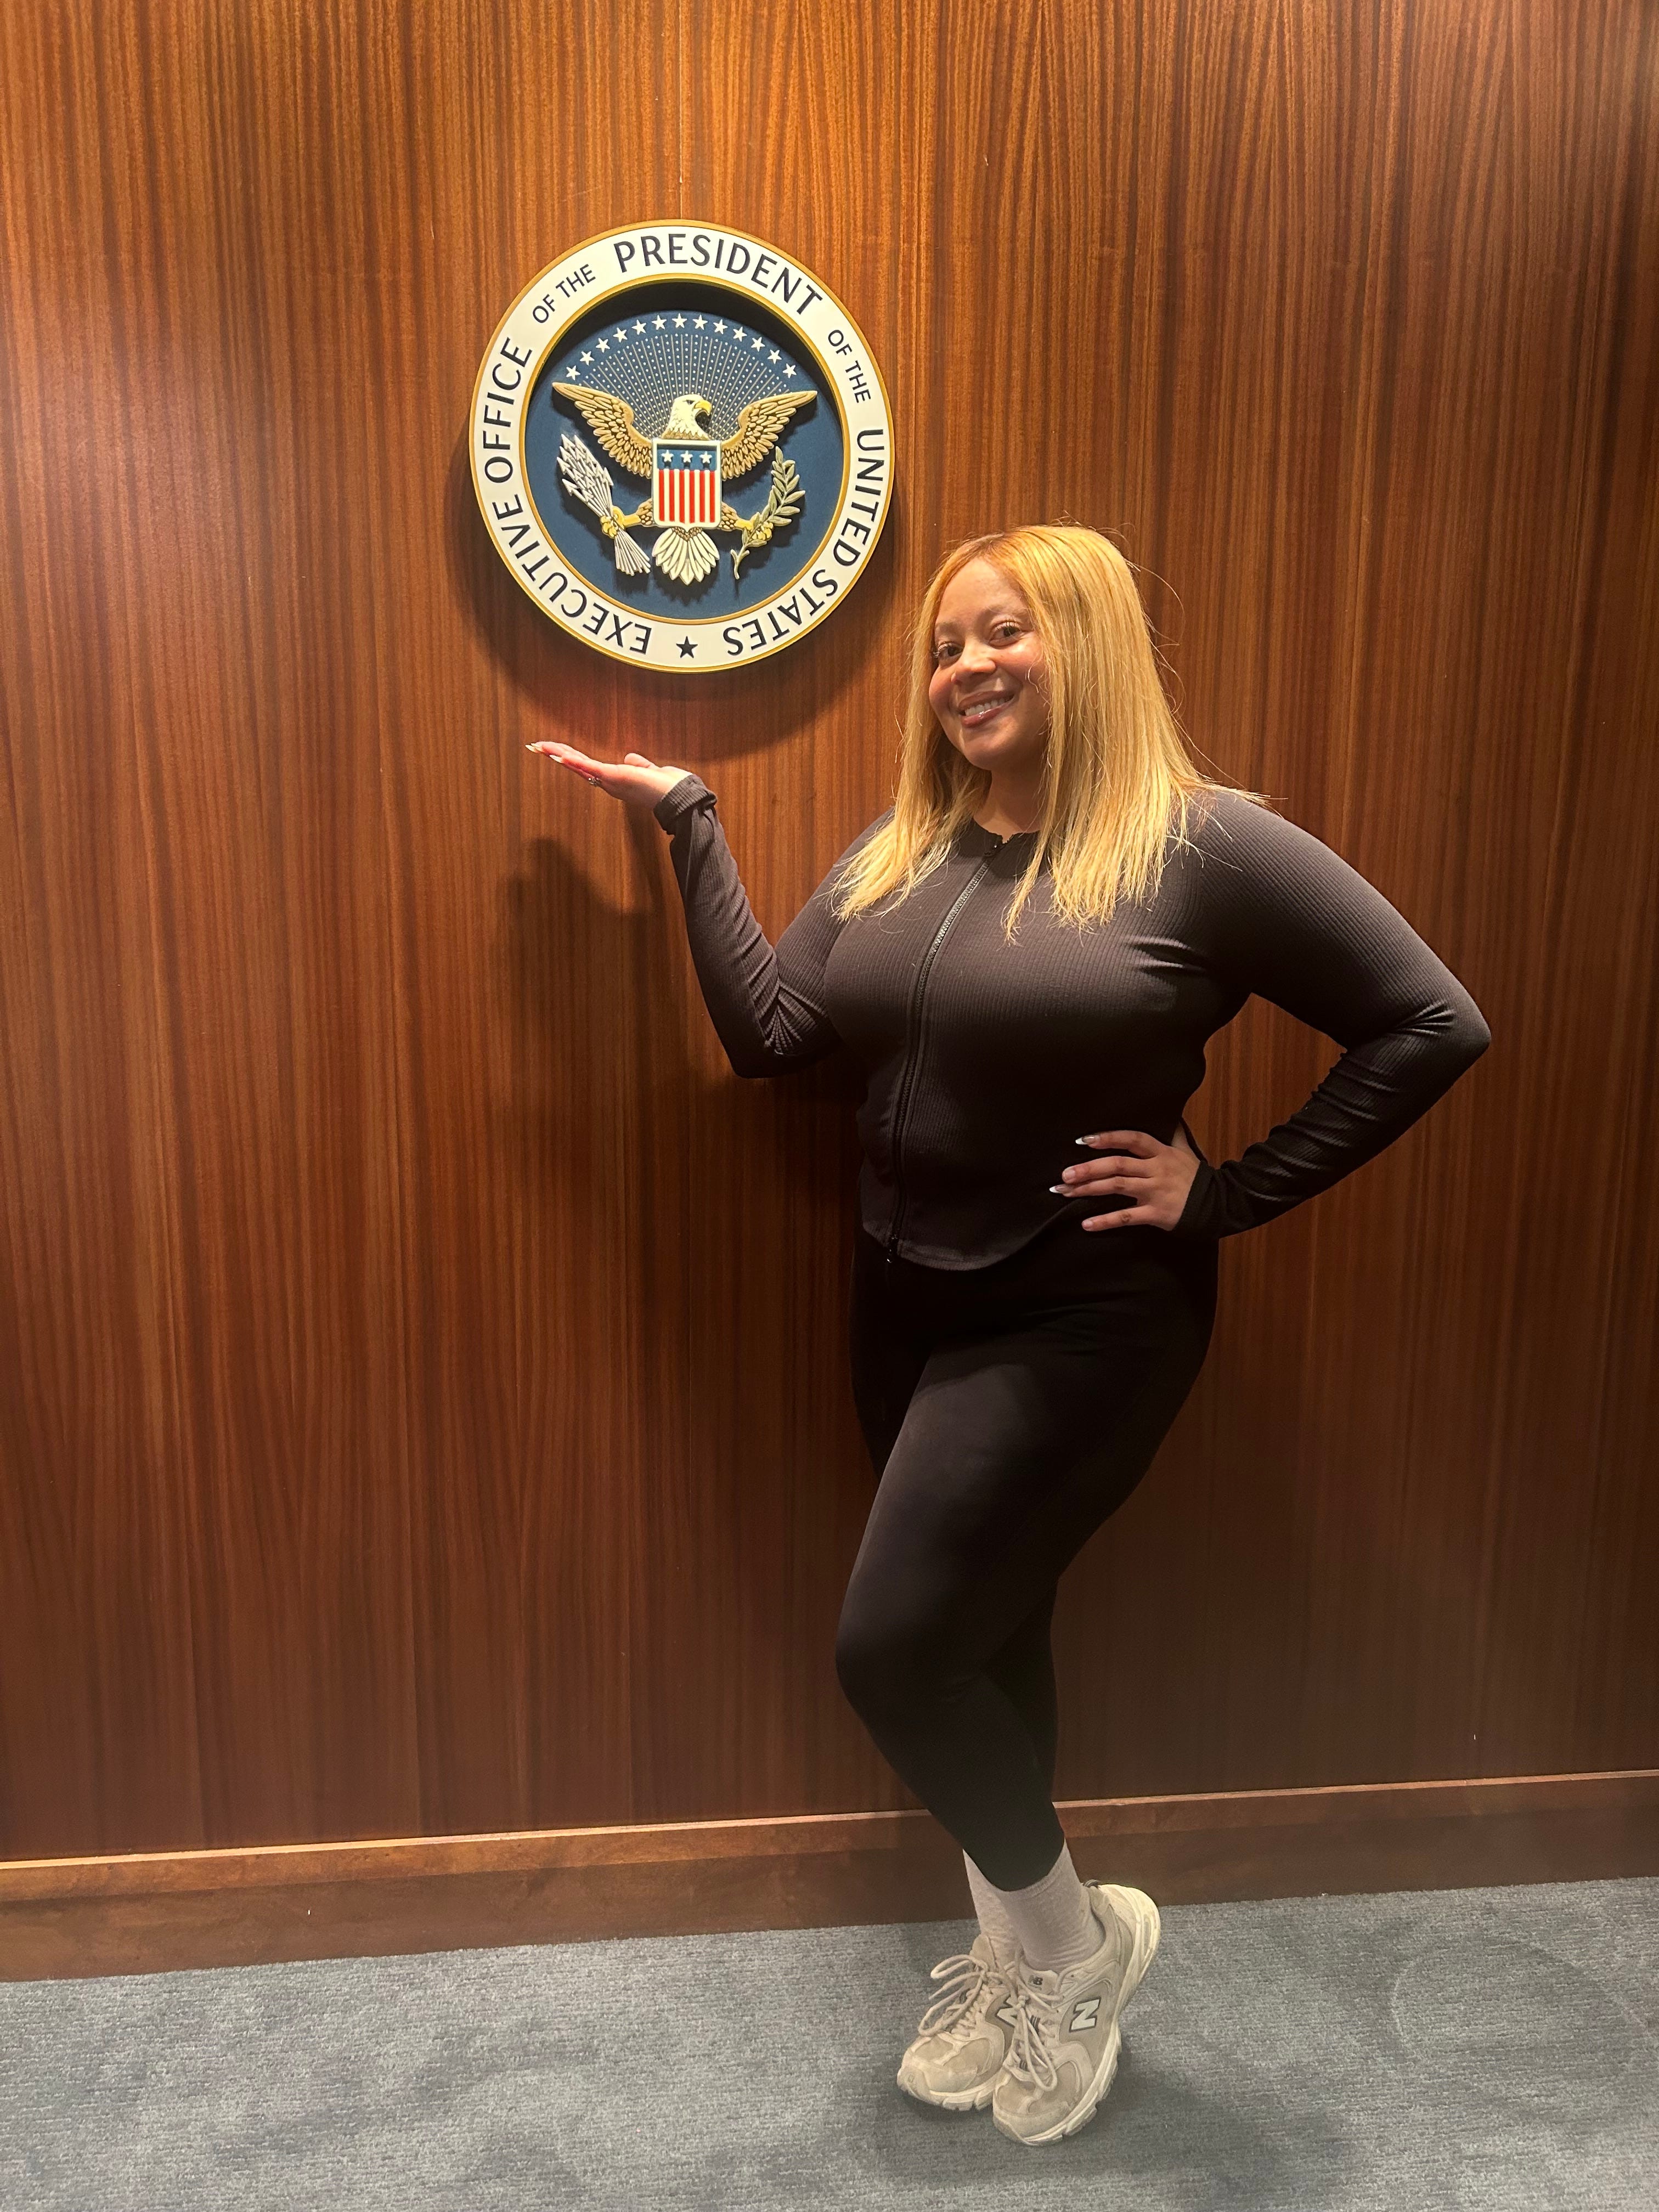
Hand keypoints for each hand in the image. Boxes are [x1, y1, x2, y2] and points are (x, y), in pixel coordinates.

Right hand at [526, 742, 691, 808]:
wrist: (678, 798)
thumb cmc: (668, 787)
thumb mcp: (649, 771)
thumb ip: (639, 764)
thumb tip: (631, 757)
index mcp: (615, 780)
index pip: (587, 766)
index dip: (571, 758)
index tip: (556, 751)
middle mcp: (608, 783)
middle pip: (577, 766)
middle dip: (557, 755)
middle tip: (537, 746)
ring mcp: (609, 781)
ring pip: (578, 765)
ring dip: (558, 755)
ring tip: (539, 747)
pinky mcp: (613, 776)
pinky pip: (589, 768)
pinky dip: (573, 761)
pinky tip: (559, 755)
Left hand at [1050, 1124, 1201, 1231]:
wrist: (1218, 1204)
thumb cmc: (1196, 1178)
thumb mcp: (1186, 1151)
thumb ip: (1173, 1133)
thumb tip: (1170, 1114)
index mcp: (1161, 1153)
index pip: (1132, 1139)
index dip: (1108, 1138)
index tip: (1084, 1140)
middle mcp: (1156, 1170)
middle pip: (1118, 1164)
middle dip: (1089, 1168)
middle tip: (1065, 1175)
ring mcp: (1155, 1191)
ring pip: (1118, 1186)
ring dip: (1089, 1189)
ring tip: (1066, 1192)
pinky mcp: (1156, 1213)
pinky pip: (1126, 1217)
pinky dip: (1105, 1221)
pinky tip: (1086, 1223)